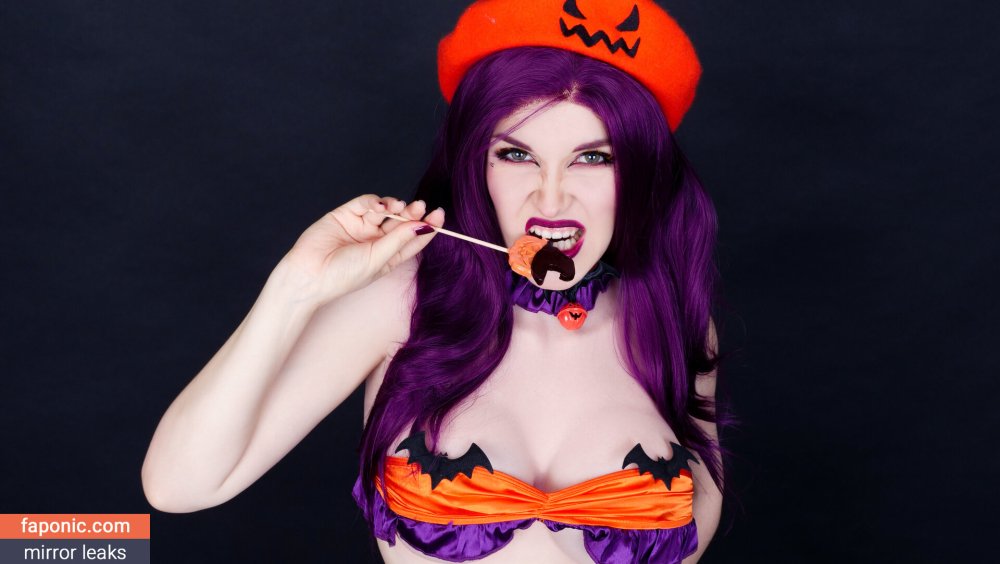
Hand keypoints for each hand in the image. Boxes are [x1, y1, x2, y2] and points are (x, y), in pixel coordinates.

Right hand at [278, 195, 443, 305]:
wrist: (308, 275)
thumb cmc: (342, 276)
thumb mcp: (377, 260)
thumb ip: (400, 240)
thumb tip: (425, 225)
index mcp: (388, 256)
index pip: (413, 239)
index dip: (427, 227)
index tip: (439, 215)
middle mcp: (376, 240)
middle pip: (402, 221)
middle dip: (413, 213)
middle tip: (421, 206)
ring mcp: (361, 226)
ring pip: (386, 209)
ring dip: (394, 205)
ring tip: (397, 207)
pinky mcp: (346, 214)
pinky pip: (365, 202)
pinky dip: (374, 201)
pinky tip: (378, 207)